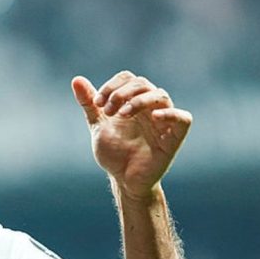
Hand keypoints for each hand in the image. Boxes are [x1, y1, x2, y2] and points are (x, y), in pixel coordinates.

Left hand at [71, 71, 191, 199]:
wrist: (123, 180)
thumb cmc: (115, 152)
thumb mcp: (97, 126)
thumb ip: (89, 104)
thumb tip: (76, 80)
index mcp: (133, 101)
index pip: (128, 78)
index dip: (112, 85)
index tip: (97, 103)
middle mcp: (150, 107)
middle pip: (142, 83)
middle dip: (121, 93)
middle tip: (108, 111)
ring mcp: (163, 121)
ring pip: (161, 96)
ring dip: (139, 100)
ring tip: (122, 114)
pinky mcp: (174, 137)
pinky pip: (183, 119)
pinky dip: (171, 114)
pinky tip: (154, 117)